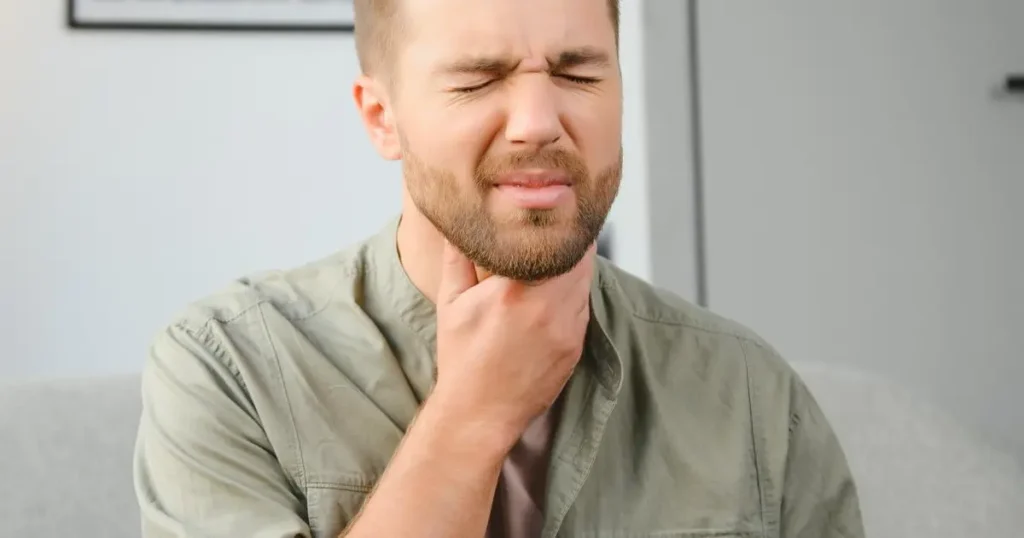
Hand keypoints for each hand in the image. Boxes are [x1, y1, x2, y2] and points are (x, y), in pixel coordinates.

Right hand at [429, 241, 595, 450]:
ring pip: (585, 281)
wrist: (479, 413)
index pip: (557, 241)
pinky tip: (555, 292)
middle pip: (580, 257)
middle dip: (569, 241)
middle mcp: (549, 308)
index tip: (552, 209)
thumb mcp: (451, 302)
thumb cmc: (461, 359)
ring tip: (557, 257)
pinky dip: (573, 294)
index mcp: (516, 292)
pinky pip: (583, 307)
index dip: (559, 223)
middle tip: (557, 227)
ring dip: (575, 267)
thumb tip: (460, 221)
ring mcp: (568, 329)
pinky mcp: (576, 346)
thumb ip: (458, 256)